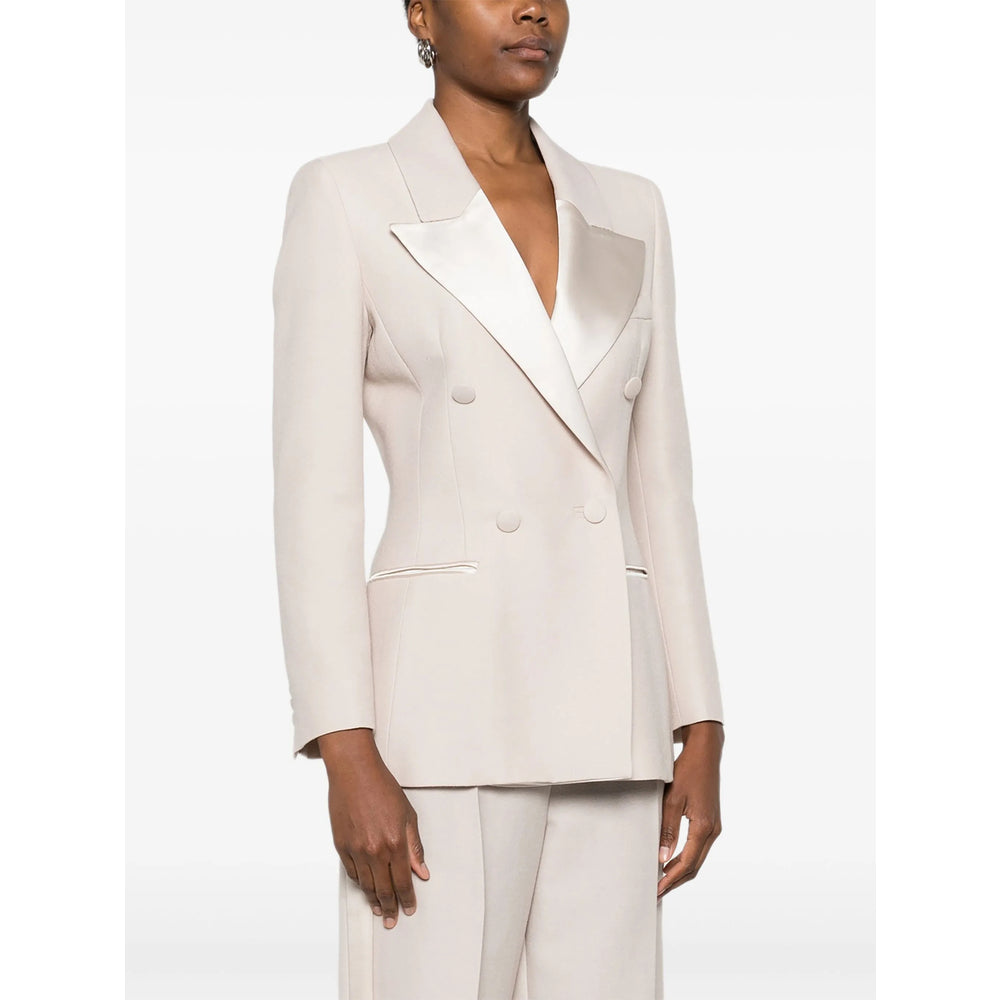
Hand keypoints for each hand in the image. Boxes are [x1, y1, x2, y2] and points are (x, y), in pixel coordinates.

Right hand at [318, 728, 429, 928]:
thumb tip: (422, 871)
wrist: (354, 772)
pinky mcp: (341, 845)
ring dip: (373, 899)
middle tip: (392, 920)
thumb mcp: (407, 814)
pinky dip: (359, 883)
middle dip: (390, 907)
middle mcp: (375, 850)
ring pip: (366, 884)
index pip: (403, 881)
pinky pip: (351, 872)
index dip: (407, 899)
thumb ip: (414, 846)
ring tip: (379, 909)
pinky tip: (365, 887)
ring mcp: (356, 849)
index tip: (409, 910)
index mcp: (395, 842)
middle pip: (384, 889)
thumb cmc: (382, 787)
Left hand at [657, 721, 723, 897]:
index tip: (656, 889)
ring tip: (662, 880)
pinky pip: (699, 847)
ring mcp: (714, 826)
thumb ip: (668, 829)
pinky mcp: (710, 821)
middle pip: (694, 865)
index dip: (671, 878)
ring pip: (697, 858)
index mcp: (704, 827)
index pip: (687, 863)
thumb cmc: (688, 771)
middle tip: (657, 891)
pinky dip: (686, 858)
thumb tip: (662, 858)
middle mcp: (713, 830)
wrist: (705, 752)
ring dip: (680, 871)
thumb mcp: (673, 799)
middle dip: (675, 880)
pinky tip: (672, 860)